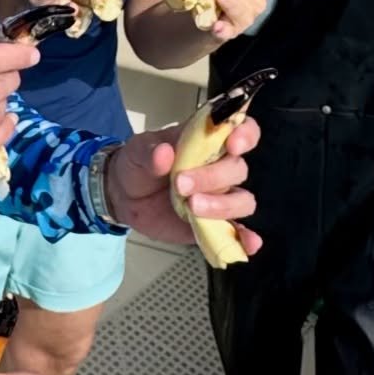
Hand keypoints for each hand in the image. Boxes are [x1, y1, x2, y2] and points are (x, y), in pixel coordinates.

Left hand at [102, 117, 261, 253]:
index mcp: (206, 141)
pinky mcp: (215, 223)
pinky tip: (248, 244)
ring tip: (191, 207)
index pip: (240, 130)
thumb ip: (149, 152)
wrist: (125, 197)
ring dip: (222, 206)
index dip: (245, 135)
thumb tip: (164, 153)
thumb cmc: (138, 165)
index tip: (233, 145)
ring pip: (242, 200)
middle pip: (238, 169)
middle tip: (180, 184)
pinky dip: (246, 238)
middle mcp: (219, 166)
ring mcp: (219, 196)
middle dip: (213, 177)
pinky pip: (238, 231)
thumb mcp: (136, 152)